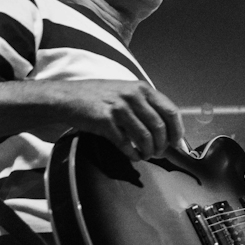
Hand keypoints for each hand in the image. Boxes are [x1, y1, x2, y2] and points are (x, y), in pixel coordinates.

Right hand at [53, 80, 184, 159]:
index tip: (177, 144)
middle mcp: (133, 96)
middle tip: (159, 153)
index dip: (177, 131)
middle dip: (162, 145)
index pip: (170, 111)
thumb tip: (166, 129)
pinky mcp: (105, 121)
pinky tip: (132, 155)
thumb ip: (146, 106)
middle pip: (159, 127)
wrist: (67, 97)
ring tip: (145, 155)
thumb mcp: (126, 91)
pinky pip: (125, 143)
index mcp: (142, 88)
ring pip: (144, 137)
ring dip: (148, 151)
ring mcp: (119, 108)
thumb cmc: (98, 96)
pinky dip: (132, 153)